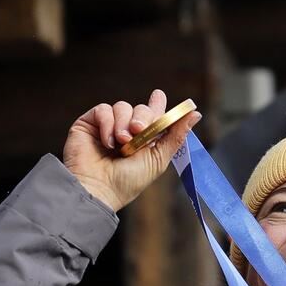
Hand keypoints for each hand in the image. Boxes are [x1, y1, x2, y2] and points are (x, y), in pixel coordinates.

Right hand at [62, 89, 200, 211]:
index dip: (158, 105)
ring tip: (122, 143)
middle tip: (138, 131)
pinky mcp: (89, 123)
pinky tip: (107, 142)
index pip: (154, 116)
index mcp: (145, 140)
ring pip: (123, 106)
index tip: (160, 96)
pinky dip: (108, 123)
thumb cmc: (128, 181)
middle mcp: (127, 131)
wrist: (99, 189)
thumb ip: (175, 135)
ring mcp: (108, 126)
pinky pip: (103, 110)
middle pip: (141, 109)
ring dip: (124, 124)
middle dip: (143, 118)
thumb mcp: (158, 159)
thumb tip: (195, 113)